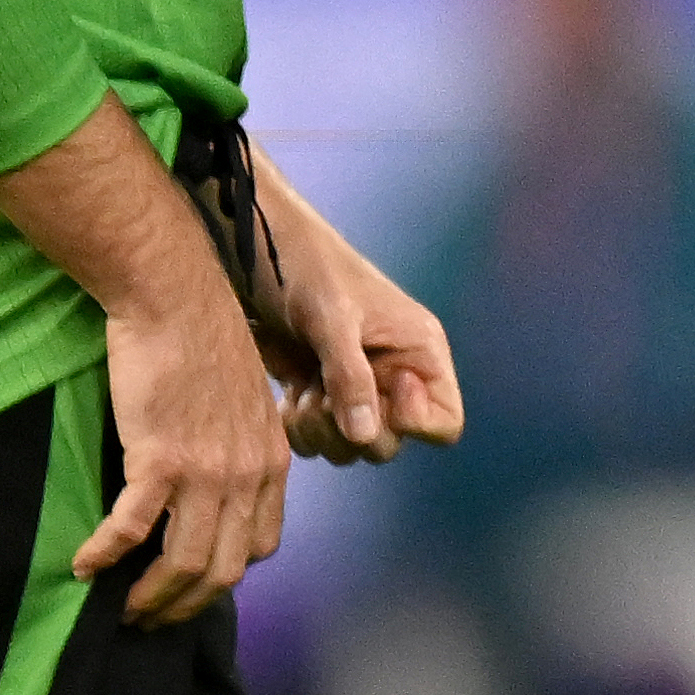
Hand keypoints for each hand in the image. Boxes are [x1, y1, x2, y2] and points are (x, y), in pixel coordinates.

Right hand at [87, 232, 292, 624]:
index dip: (223, 576)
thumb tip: (214, 485)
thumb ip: (239, 446)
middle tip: (148, 616)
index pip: (259, 546)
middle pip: (222, 570)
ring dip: (147, 596)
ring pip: (182, 563)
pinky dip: (105, 554)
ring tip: (118, 606)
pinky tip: (83, 564)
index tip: (191, 584)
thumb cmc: (201, 338)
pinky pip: (131, 529)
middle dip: (184, 605)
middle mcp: (247, 474)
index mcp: (271, 460)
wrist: (174, 295)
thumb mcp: (243, 399)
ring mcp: (206, 470)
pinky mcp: (159, 458)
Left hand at [241, 163, 464, 466]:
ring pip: (349, 446)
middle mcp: (393, 374)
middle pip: (390, 443)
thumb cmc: (305, 264)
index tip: (380, 398)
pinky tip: (287, 394)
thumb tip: (365, 437)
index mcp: (417, 351)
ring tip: (302, 390)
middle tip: (322, 396)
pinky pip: (317, 438)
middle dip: (353, 431)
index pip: (443, 422)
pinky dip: (299, 427)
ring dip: (320, 431)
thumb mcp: (331, 317)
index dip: (414, 423)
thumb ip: (350, 377)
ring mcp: (354, 386)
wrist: (252, 247)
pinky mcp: (319, 392)